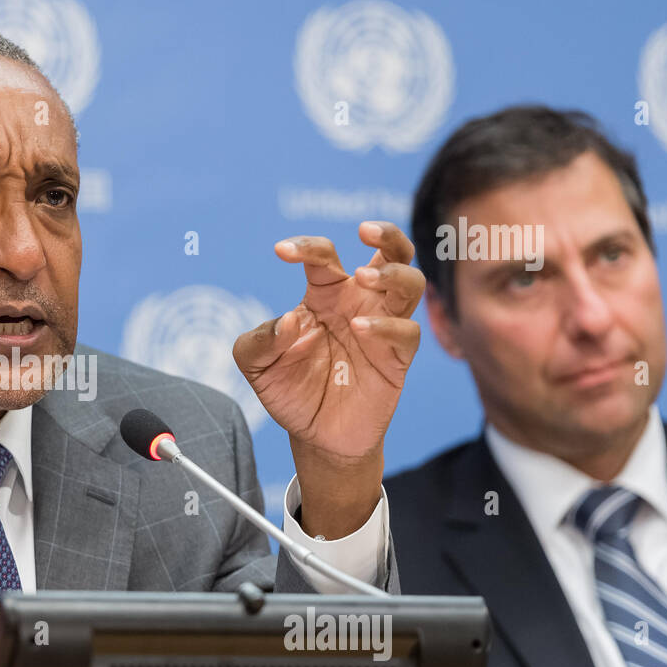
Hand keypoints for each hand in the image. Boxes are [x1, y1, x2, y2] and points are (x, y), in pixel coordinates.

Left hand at [233, 221, 423, 538]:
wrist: (315, 436)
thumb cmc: (289, 389)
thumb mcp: (256, 364)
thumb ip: (259, 339)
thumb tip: (290, 321)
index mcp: (325, 294)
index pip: (324, 255)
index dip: (305, 246)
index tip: (280, 251)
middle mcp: (359, 302)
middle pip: (392, 252)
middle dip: (386, 234)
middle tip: (364, 231)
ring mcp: (382, 327)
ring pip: (410, 283)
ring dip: (391, 273)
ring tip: (362, 278)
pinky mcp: (397, 359)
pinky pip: (407, 331)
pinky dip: (386, 325)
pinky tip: (360, 328)